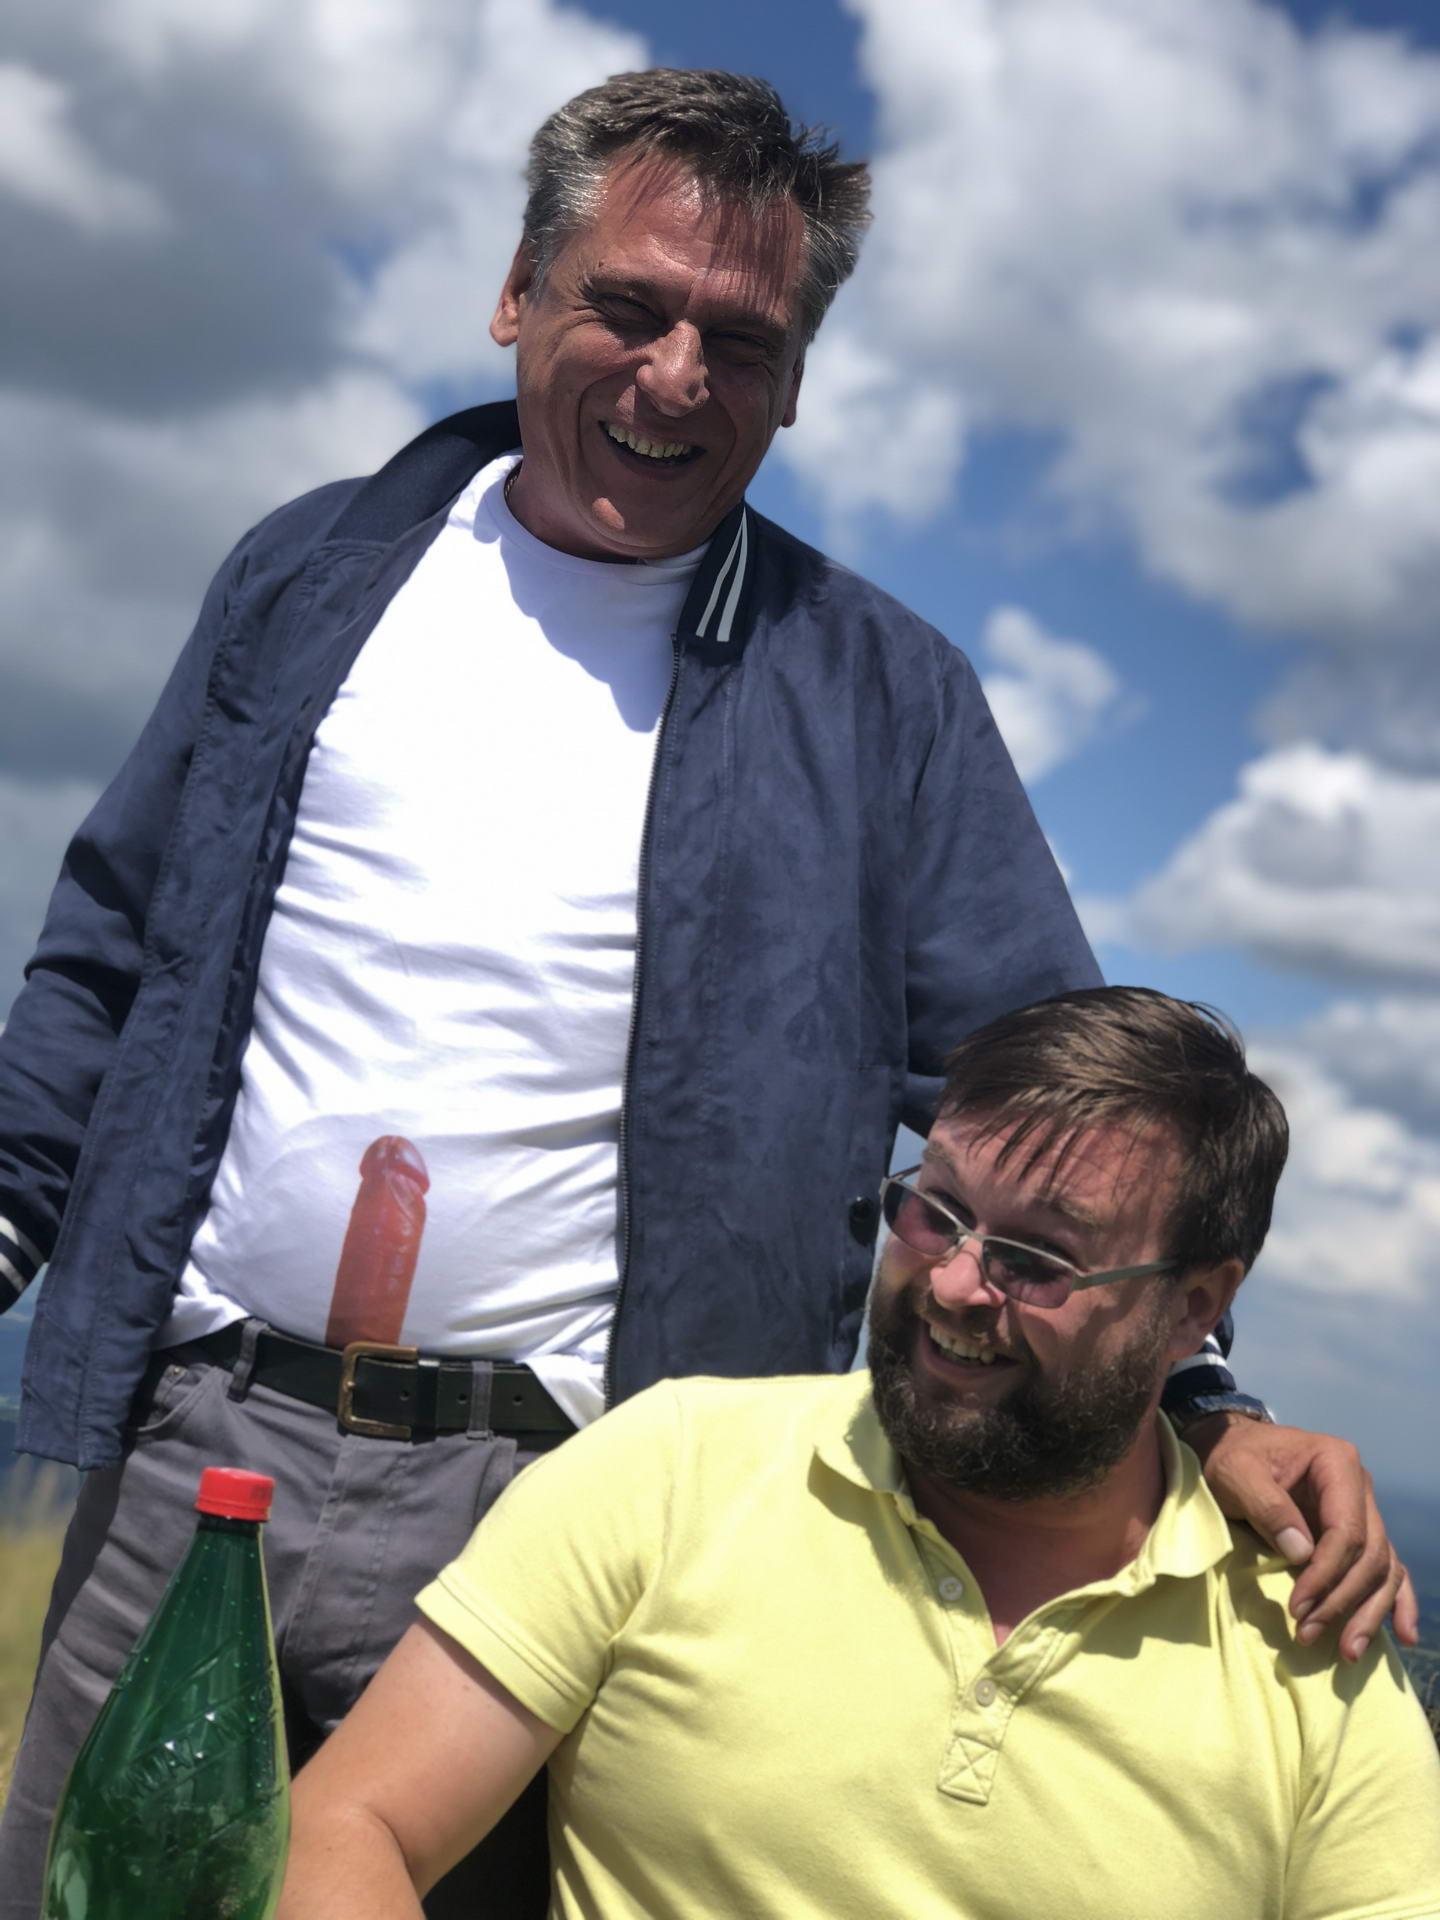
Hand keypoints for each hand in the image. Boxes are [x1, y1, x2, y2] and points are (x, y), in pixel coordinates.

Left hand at [1182, 1412, 1418, 1661]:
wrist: (1228, 1448)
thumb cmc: (1229, 1458)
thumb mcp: (1236, 1473)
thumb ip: (1267, 1507)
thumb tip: (1302, 1554)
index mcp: (1337, 1462)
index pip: (1347, 1531)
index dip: (1326, 1575)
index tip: (1297, 1608)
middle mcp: (1360, 1487)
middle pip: (1370, 1555)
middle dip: (1342, 1600)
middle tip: (1308, 1633)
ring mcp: (1363, 1511)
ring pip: (1383, 1569)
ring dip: (1368, 1612)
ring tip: (1348, 1651)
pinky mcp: (1357, 1533)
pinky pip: (1387, 1569)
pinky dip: (1396, 1602)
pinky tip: (1402, 1634)